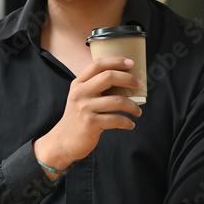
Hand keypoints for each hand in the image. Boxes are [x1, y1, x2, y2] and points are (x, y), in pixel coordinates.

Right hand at [33, 57, 143, 179]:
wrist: (63, 141)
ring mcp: (85, 108)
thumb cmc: (78, 118)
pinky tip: (130, 124)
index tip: (131, 63)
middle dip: (129, 79)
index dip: (116, 61)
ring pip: (117, 100)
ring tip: (138, 111)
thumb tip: (123, 81)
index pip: (97, 64)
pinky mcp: (91, 123)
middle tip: (140, 85)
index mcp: (78, 84)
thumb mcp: (80, 98)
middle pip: (109, 77)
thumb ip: (94, 87)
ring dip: (133, 106)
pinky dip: (127, 122)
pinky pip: (116, 119)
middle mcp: (80, 93)